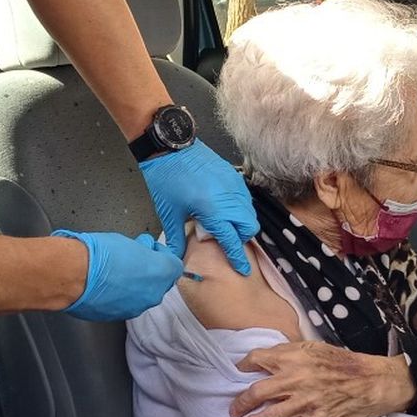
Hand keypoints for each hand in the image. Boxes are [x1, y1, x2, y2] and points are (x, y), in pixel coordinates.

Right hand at [53, 230, 183, 321]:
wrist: (72, 275)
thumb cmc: (97, 255)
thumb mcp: (126, 240)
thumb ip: (142, 248)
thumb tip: (142, 248)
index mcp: (160, 272)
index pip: (174, 264)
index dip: (161, 254)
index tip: (149, 249)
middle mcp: (152, 294)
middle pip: (160, 282)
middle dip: (149, 272)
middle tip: (132, 260)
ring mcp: (136, 308)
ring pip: (143, 295)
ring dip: (135, 285)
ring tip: (115, 273)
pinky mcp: (119, 316)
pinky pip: (126, 304)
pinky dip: (120, 296)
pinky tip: (107, 285)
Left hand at [139, 142, 257, 275]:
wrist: (170, 146)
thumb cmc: (166, 178)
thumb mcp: (169, 212)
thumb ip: (177, 239)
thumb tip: (177, 259)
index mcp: (212, 209)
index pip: (232, 240)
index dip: (237, 257)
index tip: (243, 270)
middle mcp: (228, 198)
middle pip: (249, 227)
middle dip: (241, 238)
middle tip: (226, 241)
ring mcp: (233, 185)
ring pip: (249, 212)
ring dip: (241, 223)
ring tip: (223, 225)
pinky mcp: (233, 175)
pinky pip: (244, 198)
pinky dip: (240, 208)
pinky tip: (224, 209)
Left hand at [232, 341, 413, 416]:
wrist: (374, 380)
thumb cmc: (345, 362)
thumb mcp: (315, 347)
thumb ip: (290, 352)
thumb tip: (267, 359)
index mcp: (294, 357)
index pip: (257, 359)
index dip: (242, 367)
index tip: (237, 374)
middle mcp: (296, 378)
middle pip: (256, 391)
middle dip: (240, 402)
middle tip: (234, 409)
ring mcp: (306, 402)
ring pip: (269, 415)